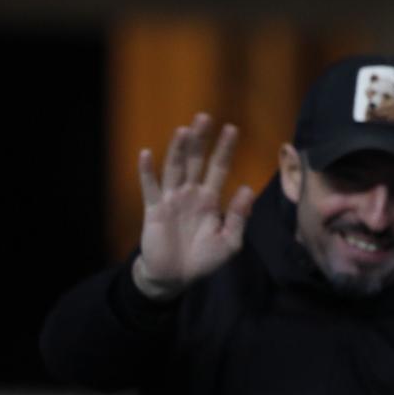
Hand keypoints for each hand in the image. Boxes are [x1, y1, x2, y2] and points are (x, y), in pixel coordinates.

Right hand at [133, 114, 255, 299]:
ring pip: (174, 168)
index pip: (218, 168)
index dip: (224, 149)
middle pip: (195, 161)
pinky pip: (150, 187)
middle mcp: (190, 194)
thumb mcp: (230, 242)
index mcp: (210, 200)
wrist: (176, 278)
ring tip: (184, 129)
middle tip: (204, 117)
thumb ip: (237, 217)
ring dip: (178, 149)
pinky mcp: (154, 210)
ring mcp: (171, 200)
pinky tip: (146, 153)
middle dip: (200, 140)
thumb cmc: (204, 260)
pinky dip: (147, 171)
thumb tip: (247, 189)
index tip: (232, 128)